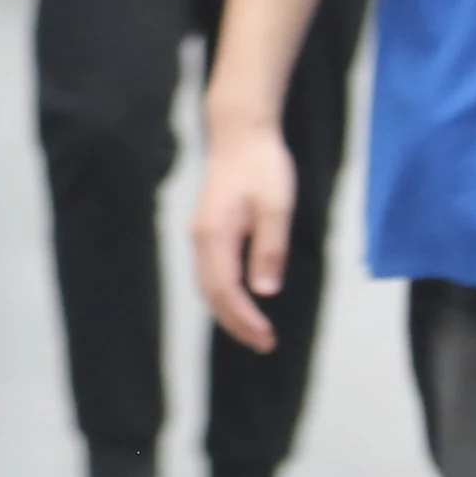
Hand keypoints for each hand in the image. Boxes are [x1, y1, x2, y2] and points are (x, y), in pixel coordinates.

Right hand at [188, 114, 299, 350]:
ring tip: (252, 331)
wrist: (239, 131)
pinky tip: (240, 300)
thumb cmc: (262, 166)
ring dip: (228, 311)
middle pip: (211, 294)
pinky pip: (209, 272)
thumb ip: (270, 249)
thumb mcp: (276, 207)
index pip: (226, 290)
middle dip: (235, 323)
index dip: (245, 318)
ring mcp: (200, 234)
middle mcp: (200, 240)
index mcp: (215, 236)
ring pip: (207, 284)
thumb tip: (265, 291)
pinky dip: (223, 294)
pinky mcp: (206, 228)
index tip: (267, 338)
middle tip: (263, 345)